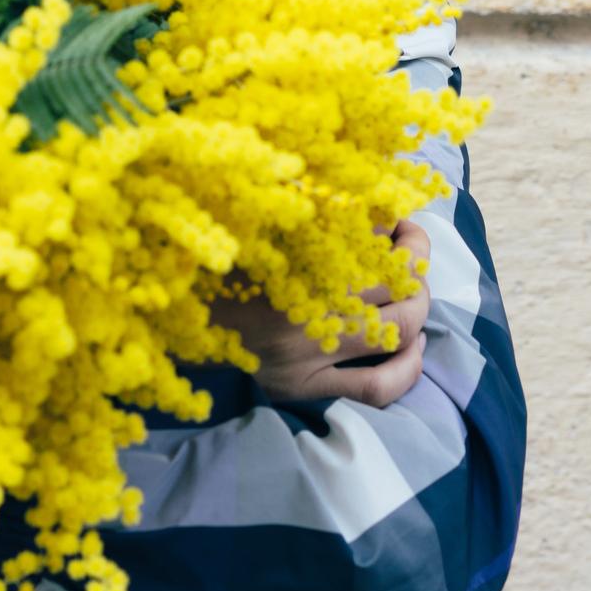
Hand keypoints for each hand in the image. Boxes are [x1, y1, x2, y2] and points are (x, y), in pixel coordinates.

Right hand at [209, 218, 431, 406]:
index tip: (397, 220)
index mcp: (288, 259)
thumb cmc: (217, 265)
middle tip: (411, 251)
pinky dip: (408, 369)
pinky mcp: (303, 388)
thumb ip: (305, 206)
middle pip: (395, 282)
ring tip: (415, 294)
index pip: (371, 236)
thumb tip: (366, 202)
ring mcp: (306, 354)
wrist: (171, 320)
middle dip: (415, 261)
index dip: (397, 226)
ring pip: (396, 330)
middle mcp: (302, 308)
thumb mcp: (255, 225)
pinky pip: (376, 387)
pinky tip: (414, 347)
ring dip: (419, 307)